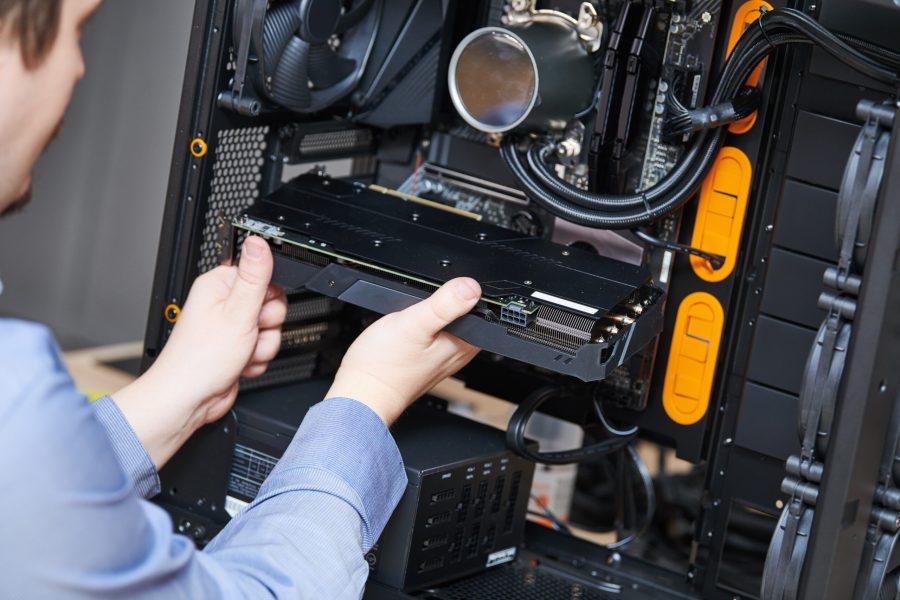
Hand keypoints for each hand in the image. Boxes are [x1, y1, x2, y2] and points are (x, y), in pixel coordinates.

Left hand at [112, 236, 285, 467]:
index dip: (267, 295)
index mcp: (219, 285)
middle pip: (271, 304)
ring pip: (271, 329)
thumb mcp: (236, 313)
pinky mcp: (237, 347)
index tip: (256, 308)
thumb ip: (254, 276)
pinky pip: (264, 348)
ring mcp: (231, 327)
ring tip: (242, 352)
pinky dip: (257, 359)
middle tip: (249, 332)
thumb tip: (258, 241)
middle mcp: (224, 304)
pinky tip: (240, 363)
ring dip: (263, 345)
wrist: (189, 400)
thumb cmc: (199, 359)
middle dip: (267, 324)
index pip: (263, 275)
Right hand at [326, 278, 481, 424]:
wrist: (361, 393)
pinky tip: (407, 328)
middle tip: (418, 309)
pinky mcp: (427, 359)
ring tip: (410, 317)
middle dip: (442, 301)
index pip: (479, 305)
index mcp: (466, 342)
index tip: (436, 295)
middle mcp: (459, 351)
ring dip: (430, 313)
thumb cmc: (385, 366)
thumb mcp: (414, 324)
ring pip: (445, 321)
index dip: (459, 290)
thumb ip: (445, 304)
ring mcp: (443, 356)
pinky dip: (420, 325)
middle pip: (462, 312)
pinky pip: (432, 332)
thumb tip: (471, 287)